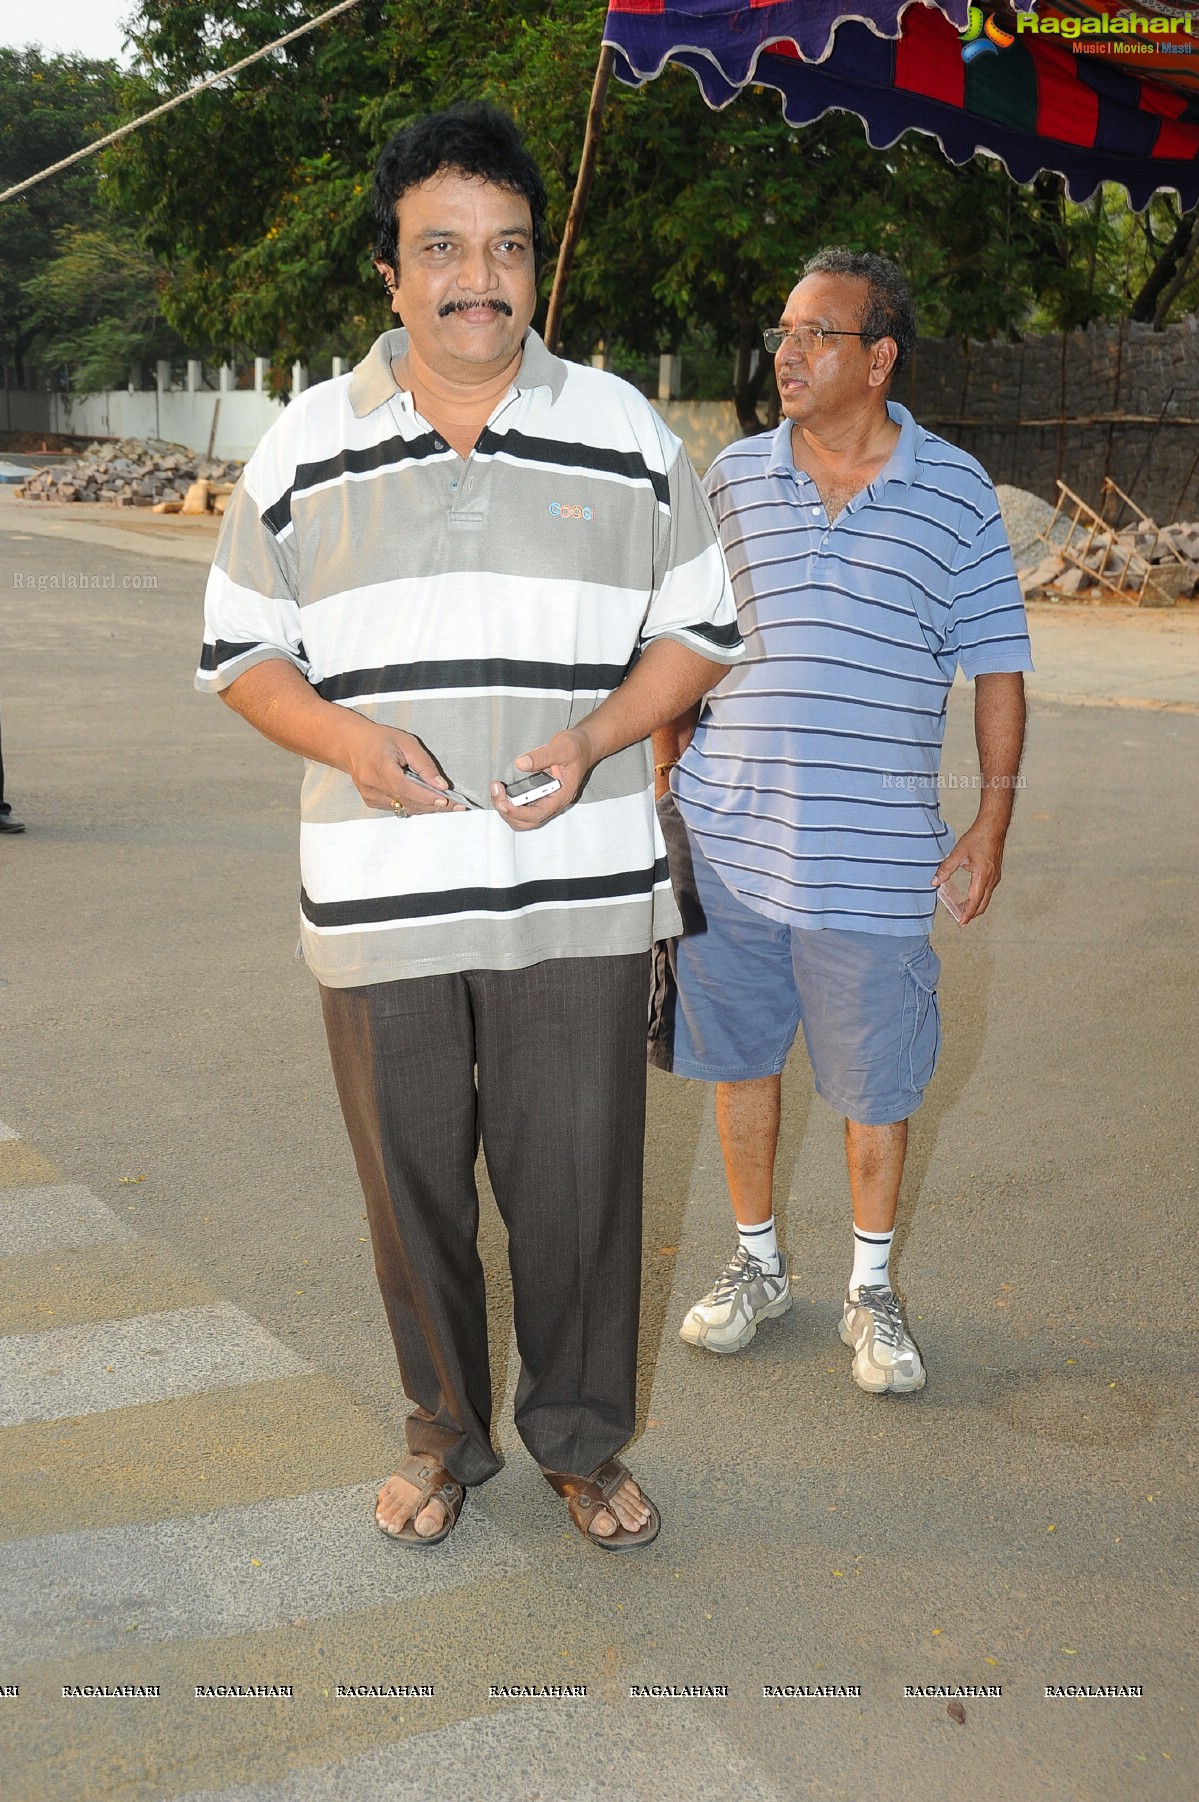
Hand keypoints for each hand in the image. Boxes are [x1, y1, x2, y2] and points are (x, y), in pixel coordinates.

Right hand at [347, 723, 465, 815]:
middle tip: (456, 806)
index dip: (426, 797)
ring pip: (404, 808)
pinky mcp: (371, 802)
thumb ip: (424, 765)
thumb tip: (441, 785)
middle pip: (407, 802)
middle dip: (433, 805)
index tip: (446, 800)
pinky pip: (397, 808)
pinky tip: (427, 801)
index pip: (405, 788)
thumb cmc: (380, 740)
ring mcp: (370, 796)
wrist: (352, 745)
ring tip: (447, 804)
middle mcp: (372, 785)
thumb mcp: (406, 743)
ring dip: (426, 807)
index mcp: (379, 767)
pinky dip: (414, 805)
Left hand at [490, 727, 594, 831]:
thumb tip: (521, 764)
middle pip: (527, 822)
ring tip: (497, 790)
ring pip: (523, 819)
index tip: (502, 800)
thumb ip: (542, 756)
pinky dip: (510, 805)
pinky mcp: (541, 797)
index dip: (517, 811)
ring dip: (507, 810)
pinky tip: (503, 791)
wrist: (583, 747)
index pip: (537, 814)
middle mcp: (554, 803)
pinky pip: (523, 810)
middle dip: (507, 811)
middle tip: (496, 791)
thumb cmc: (576, 748)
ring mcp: (547, 801)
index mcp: (562, 795)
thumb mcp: (561, 747)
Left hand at [931, 819, 1006, 924]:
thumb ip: (945, 869)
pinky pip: (986, 892)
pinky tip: (967, 897)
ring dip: (973, 906)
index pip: (975, 901)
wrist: (994, 827)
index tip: (960, 923)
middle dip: (969, 914)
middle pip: (982, 905)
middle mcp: (991, 880)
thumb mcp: (958, 853)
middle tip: (956, 918)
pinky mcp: (995, 875)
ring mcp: (995, 878)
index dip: (967, 914)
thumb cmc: (977, 838)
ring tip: (959, 909)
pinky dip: (977, 898)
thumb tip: (934, 883)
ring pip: (985, 899)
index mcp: (983, 876)